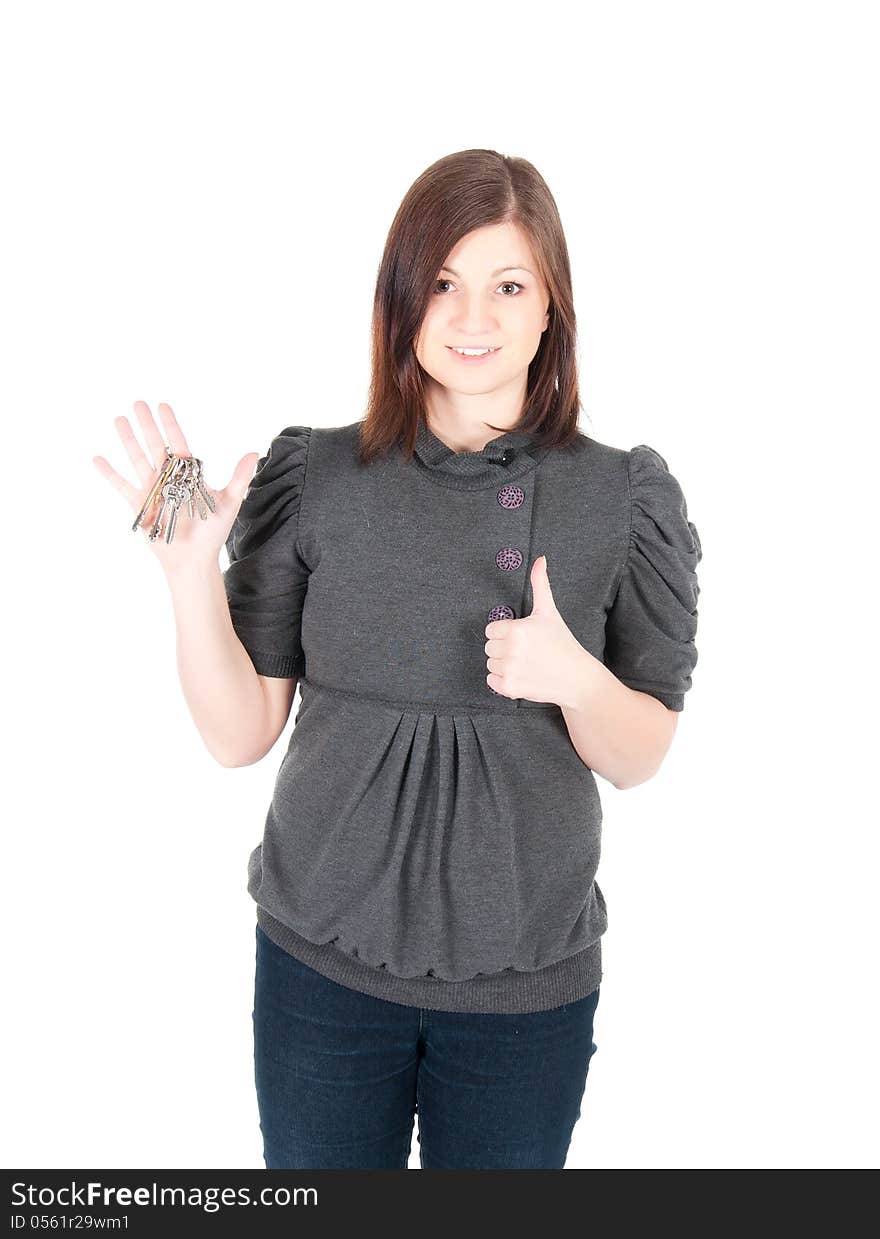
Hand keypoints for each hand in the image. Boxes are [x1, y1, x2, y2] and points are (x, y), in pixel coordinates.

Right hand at [92, 401, 259, 571]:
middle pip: (155, 445)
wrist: (193, 559)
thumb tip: (254, 452)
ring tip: (119, 419)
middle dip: (147, 424)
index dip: (170, 425)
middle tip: (137, 403)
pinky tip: (98, 458)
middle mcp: (169, 479)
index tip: (162, 405)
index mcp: (189, 476)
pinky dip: (109, 473)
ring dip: (128, 440)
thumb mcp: (229, 502)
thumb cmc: (213, 533)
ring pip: (137, 459)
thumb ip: (239, 477)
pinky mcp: (140, 505)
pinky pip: (121, 486)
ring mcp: (153, 490)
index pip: (178, 443)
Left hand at [484, 555, 587, 706]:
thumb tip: (540, 559)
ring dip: (503, 665)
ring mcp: (510, 671)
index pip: (491, 630)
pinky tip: (521, 676)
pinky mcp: (510, 689)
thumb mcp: (549, 612)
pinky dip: (502, 681)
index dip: (505, 633)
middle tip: (526, 652)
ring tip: (526, 664)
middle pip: (489, 647)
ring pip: (490, 664)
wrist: (576, 677)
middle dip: (504, 649)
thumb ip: (540, 584)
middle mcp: (511, 650)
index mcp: (517, 629)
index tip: (523, 638)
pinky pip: (491, 681)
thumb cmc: (562, 643)